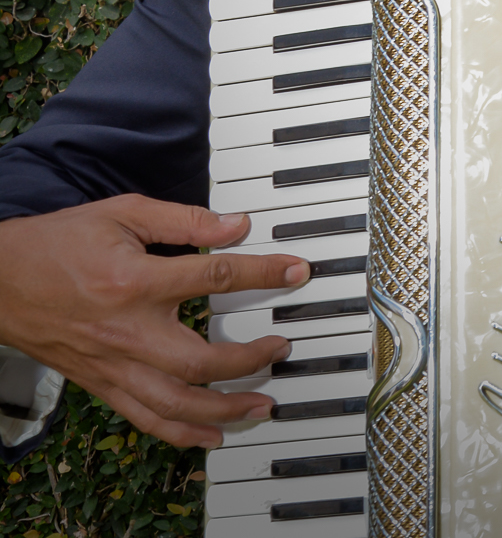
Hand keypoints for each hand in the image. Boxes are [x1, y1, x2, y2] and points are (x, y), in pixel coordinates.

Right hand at [0, 195, 309, 447]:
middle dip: (249, 361)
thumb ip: (183, 219)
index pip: (215, 278)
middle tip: (281, 349)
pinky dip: (180, 432)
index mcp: (134, 281)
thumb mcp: (121, 213)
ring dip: (224, 409)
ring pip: (174, 402)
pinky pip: (144, 417)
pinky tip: (210, 435)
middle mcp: (125, 331)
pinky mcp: (99, 382)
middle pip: (198, 360)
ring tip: (262, 406)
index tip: (296, 272)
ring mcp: (111, 364)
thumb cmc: (57, 244)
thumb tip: (237, 224)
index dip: (263, 274)